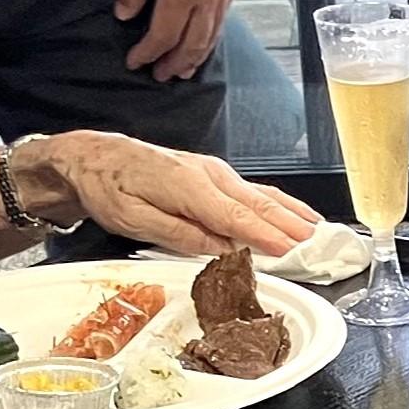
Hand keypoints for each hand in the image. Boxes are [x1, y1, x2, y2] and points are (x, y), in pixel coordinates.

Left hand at [21, 135, 317, 257]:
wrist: (91, 157)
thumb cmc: (107, 187)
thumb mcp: (132, 219)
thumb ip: (178, 233)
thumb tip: (218, 248)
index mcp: (188, 185)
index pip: (236, 216)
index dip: (266, 236)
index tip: (291, 251)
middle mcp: (208, 174)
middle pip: (257, 204)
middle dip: (289, 225)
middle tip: (317, 245)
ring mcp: (213, 171)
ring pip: (260, 195)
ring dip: (290, 213)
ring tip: (317, 231)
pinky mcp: (213, 174)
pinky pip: (252, 191)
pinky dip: (277, 203)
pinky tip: (293, 212)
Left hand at [114, 0, 242, 79]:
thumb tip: (127, 15)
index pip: (165, 34)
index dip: (148, 52)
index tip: (134, 61)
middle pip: (194, 42)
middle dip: (175, 62)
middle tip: (161, 76)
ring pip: (213, 33)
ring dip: (197, 55)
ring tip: (184, 69)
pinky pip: (223, 17)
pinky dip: (213, 35)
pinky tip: (205, 38)